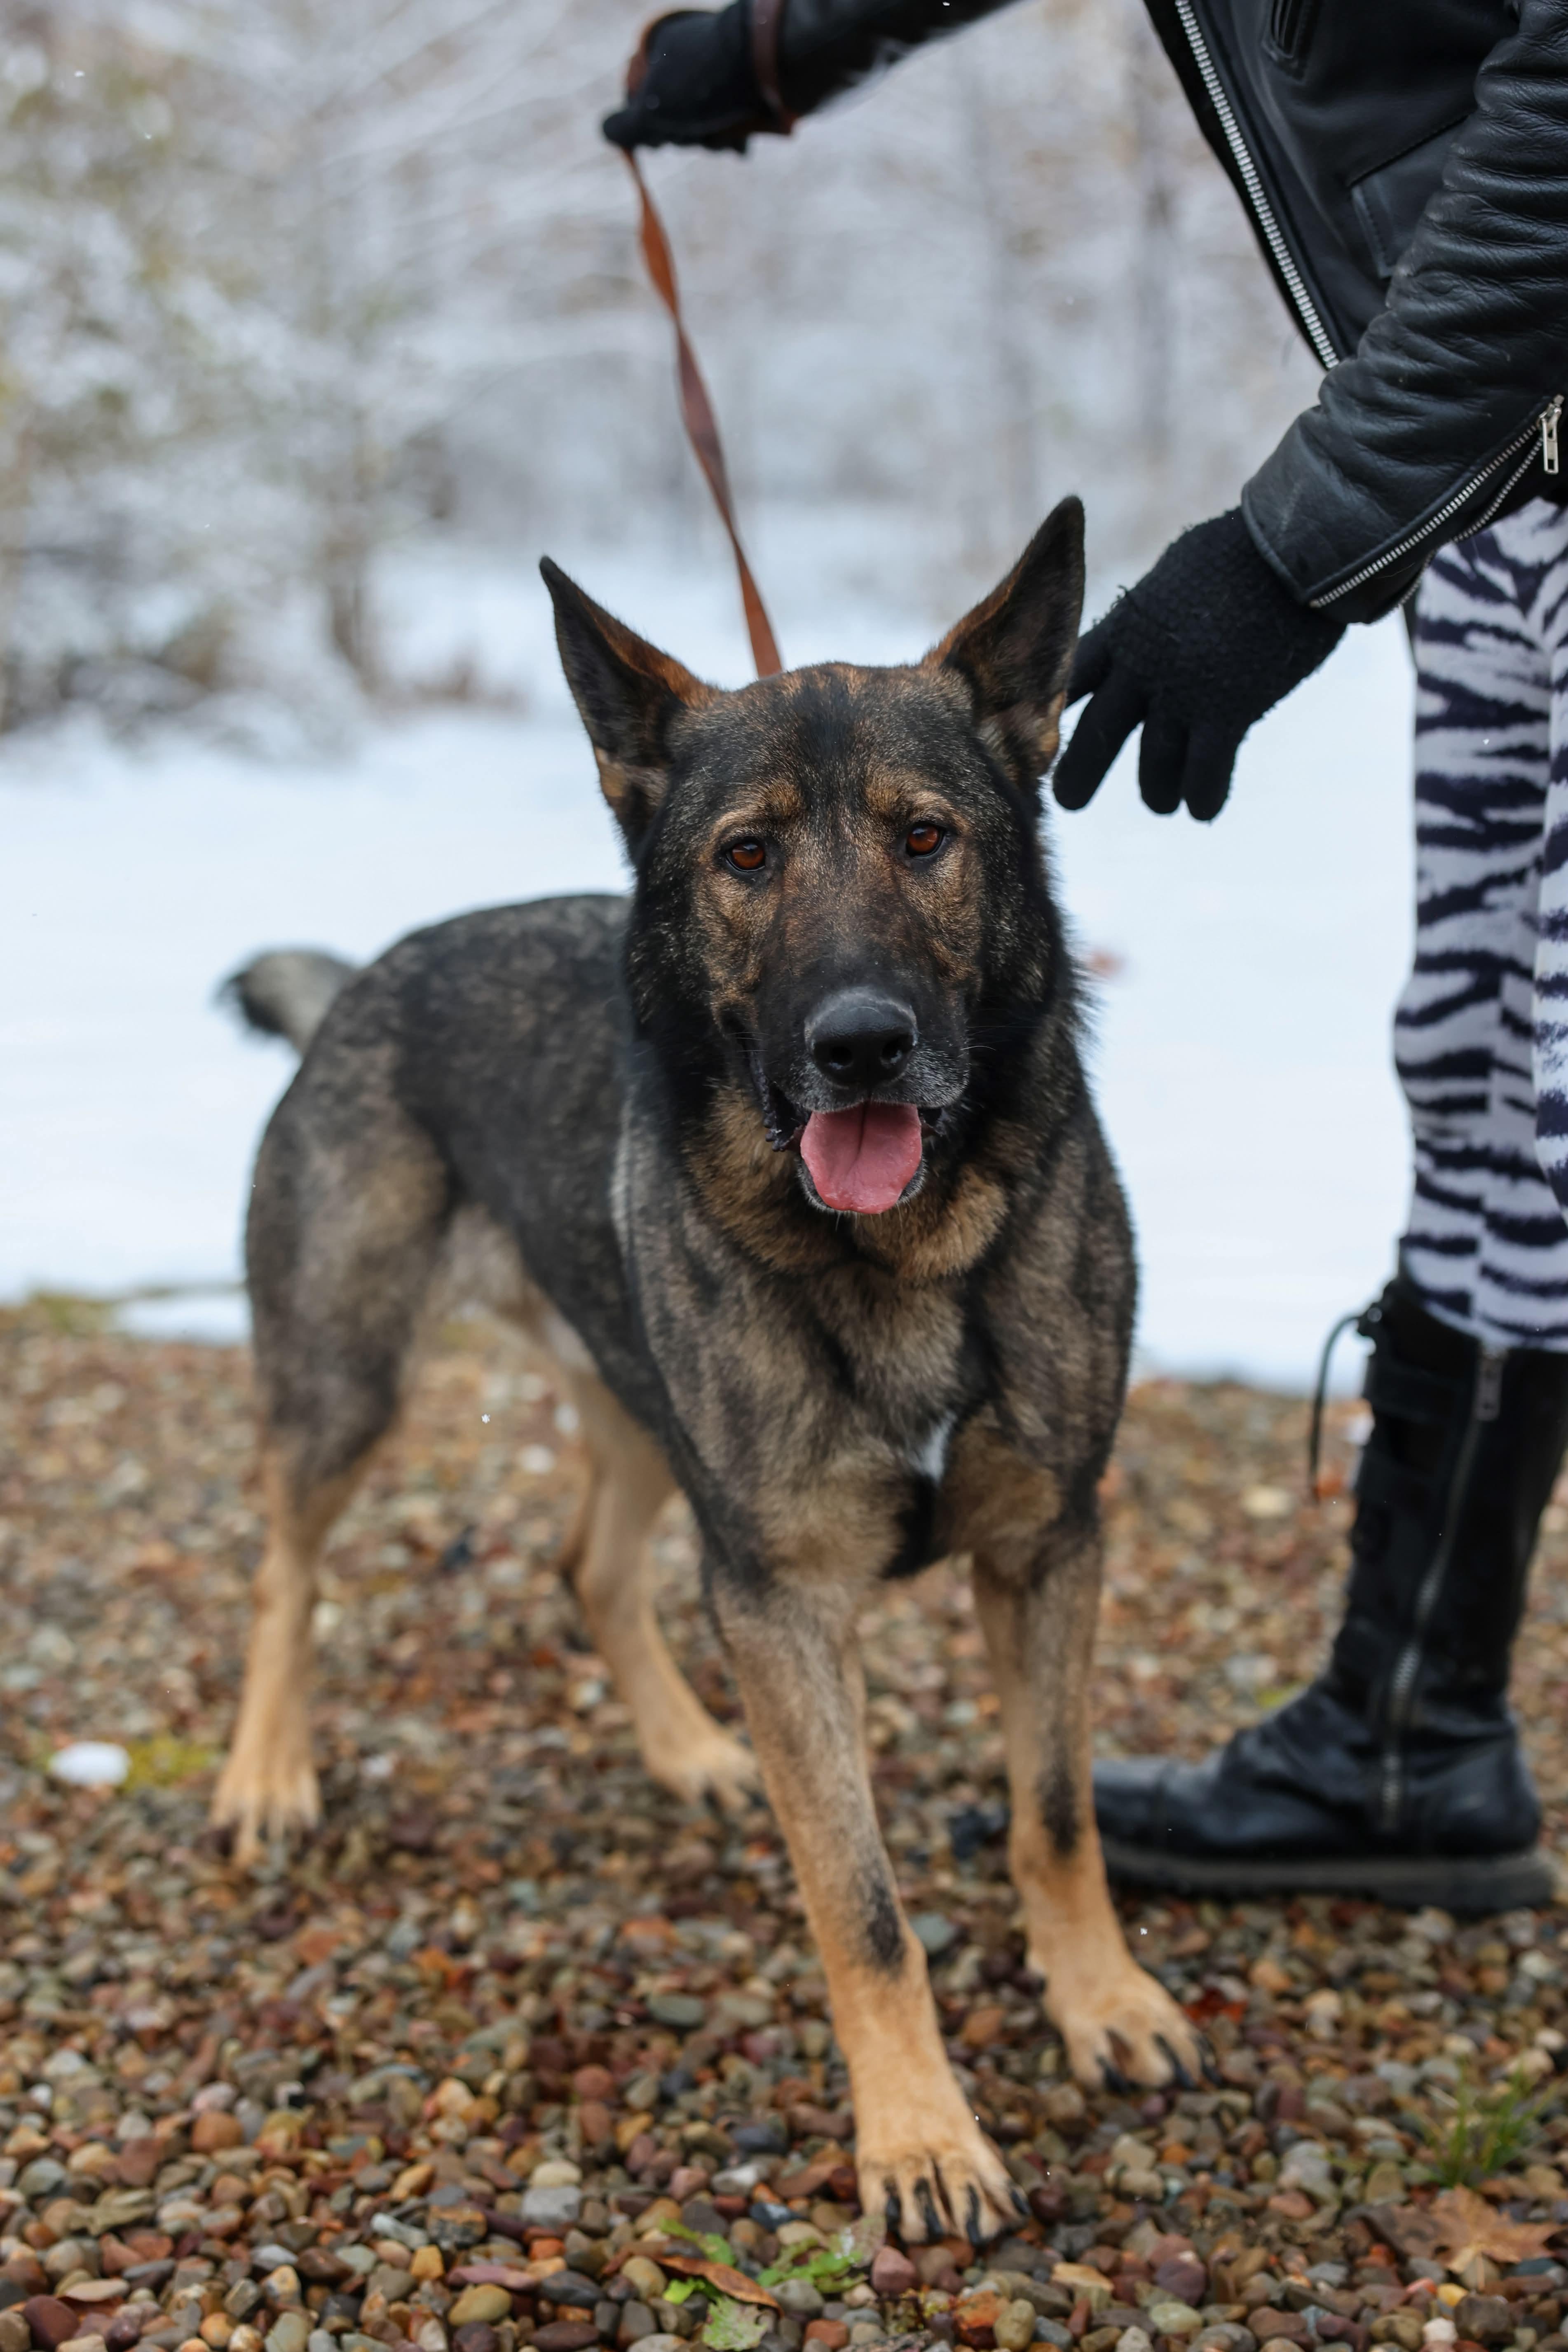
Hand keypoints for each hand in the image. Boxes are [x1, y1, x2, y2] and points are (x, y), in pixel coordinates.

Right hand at [603, 5, 771, 151]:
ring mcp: (720, 71)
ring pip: (705, 125)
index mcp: (660, 48)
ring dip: (713, 138)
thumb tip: (610, 133)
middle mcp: (689, 56)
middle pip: (674, 119)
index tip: (662, 133)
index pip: (639, 104)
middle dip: (687, 135)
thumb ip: (625, 126)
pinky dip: (736, 135)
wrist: (779, 66)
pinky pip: (734, 123)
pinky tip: (743, 137)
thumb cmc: (708, 85)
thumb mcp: (652, 110)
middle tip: (698, 126)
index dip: (648, 127)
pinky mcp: (750, 88)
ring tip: (727, 127)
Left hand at [1052, 508, 1343, 820]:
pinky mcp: (1229, 711)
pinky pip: (1206, 773)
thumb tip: (1136, 635)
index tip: (1039, 739)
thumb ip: (1149, 616)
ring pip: (1154, 766)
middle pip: (1096, 736)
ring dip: (1157, 790)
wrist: (1296, 547)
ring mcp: (1184, 692)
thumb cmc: (1241, 551)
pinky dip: (1203, 796)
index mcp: (1123, 629)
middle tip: (1069, 801)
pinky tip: (1201, 809)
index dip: (1051, 712)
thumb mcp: (1174, 576)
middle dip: (1079, 776)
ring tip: (1161, 802)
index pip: (1070, 681)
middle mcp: (1142, 667)